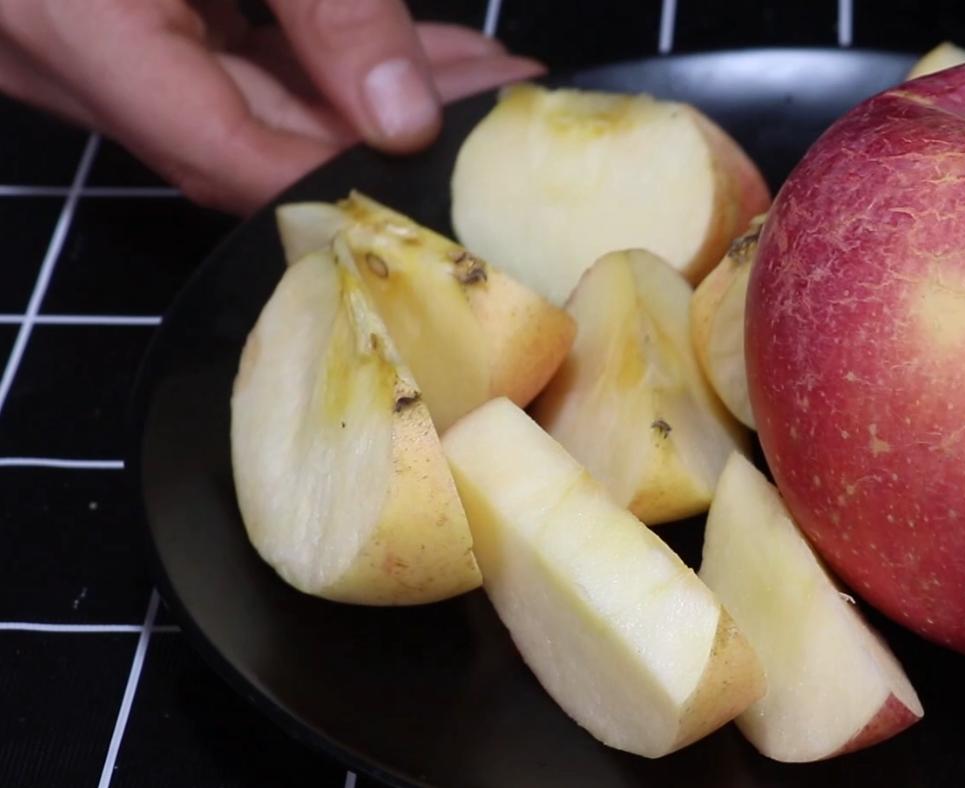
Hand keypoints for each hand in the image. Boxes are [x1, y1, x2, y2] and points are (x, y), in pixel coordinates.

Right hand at [0, 0, 543, 213]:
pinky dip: (311, 59)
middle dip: (378, 132)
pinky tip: (411, 55)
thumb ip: (331, 6)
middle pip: (239, 136)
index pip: (224, 155)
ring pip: (236, 101)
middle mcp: (52, 52)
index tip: (455, 165)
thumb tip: (404, 118)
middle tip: (494, 114)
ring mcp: (70, 38)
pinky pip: (216, 57)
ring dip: (357, 97)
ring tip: (477, 82)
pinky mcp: (102, 13)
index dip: (345, 176)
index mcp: (70, 23)